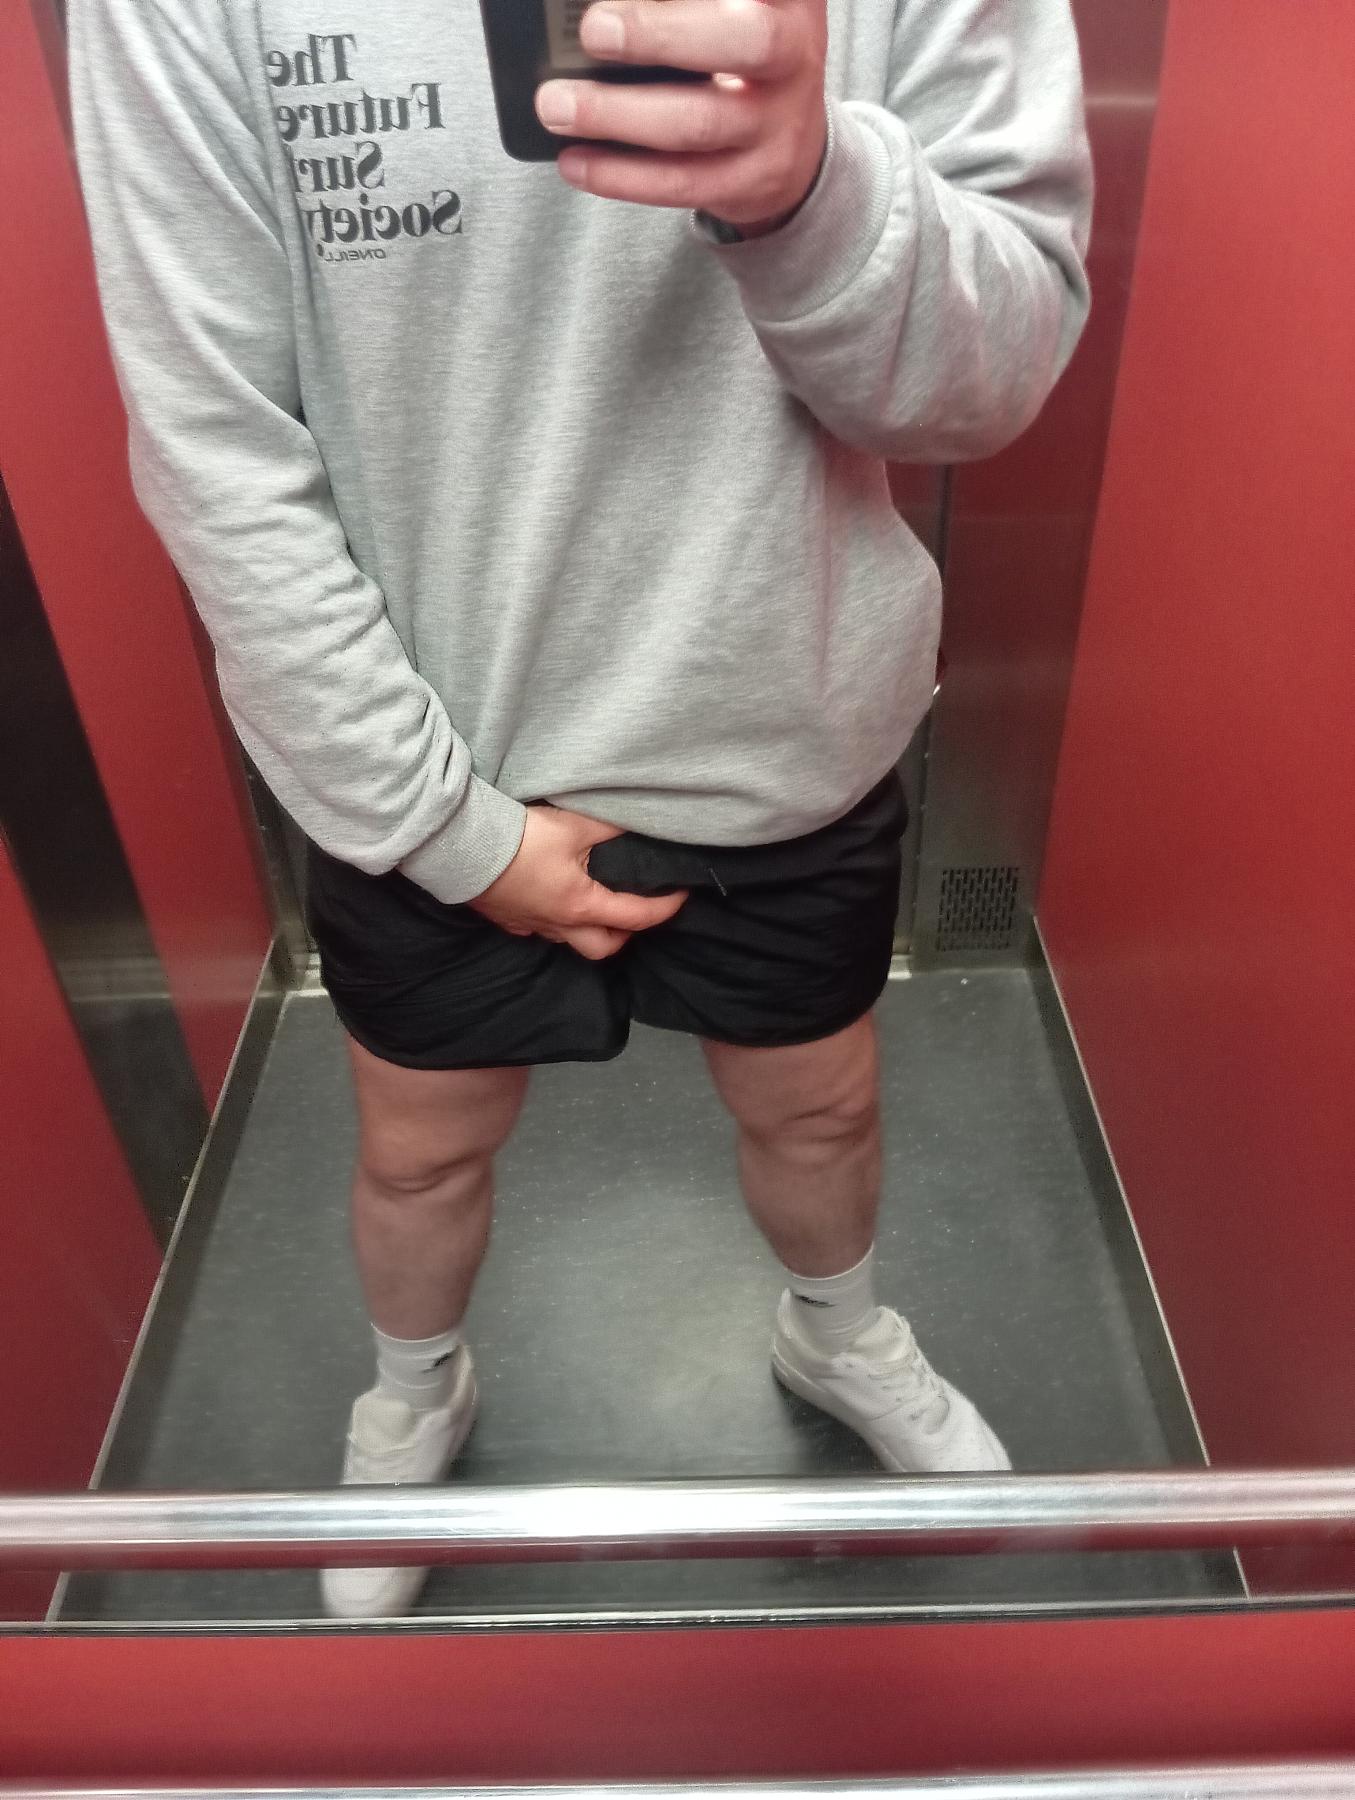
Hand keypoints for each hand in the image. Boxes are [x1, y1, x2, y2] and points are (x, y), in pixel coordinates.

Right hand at [469, 804, 687, 959]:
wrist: (462, 847)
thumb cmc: (520, 839)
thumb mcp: (573, 826)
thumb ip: (610, 827)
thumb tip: (636, 826)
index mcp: (582, 906)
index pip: (637, 917)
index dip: (665, 908)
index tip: (681, 895)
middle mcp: (559, 925)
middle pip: (603, 949)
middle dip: (625, 936)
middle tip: (634, 911)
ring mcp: (531, 926)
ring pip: (570, 942)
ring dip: (591, 930)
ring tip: (598, 906)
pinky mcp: (508, 920)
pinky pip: (540, 930)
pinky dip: (557, 922)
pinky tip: (554, 901)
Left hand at [536, 0, 827, 234]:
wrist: (791, 144)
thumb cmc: (736, 49)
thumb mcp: (728, 6)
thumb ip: (676, 6)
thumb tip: (599, 7)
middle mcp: (796, 52)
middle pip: (747, 41)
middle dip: (661, 34)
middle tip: (594, 31)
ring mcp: (779, 124)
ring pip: (697, 123)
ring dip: (616, 114)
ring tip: (556, 105)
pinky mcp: (752, 182)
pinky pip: (681, 183)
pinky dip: (620, 175)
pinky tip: (574, 160)